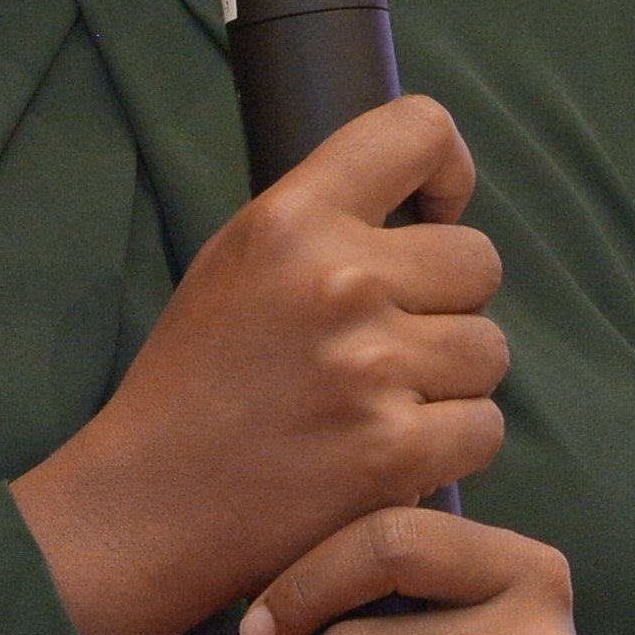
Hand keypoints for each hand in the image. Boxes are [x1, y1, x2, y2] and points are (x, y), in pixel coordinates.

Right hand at [13, 97, 504, 634]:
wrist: (145, 504)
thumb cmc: (196, 380)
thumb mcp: (238, 261)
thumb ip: (325, 219)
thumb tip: (430, 198)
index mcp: (291, 218)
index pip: (420, 131)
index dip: (447, 170)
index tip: (431, 213)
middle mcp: (338, 281)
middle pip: (478, 258)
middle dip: (448, 301)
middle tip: (390, 341)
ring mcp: (370, 369)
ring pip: (489, 347)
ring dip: (451, 380)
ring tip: (380, 402)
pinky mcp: (394, 453)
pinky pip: (483, 425)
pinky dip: (449, 445)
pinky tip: (389, 453)